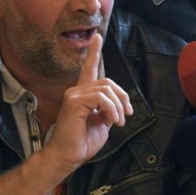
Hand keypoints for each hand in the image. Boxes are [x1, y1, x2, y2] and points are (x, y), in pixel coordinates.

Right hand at [42, 35, 132, 175]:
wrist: (68, 156)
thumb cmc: (82, 142)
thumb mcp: (102, 123)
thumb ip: (108, 110)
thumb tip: (118, 105)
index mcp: (83, 95)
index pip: (89, 69)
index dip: (94, 53)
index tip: (97, 37)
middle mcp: (76, 91)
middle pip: (108, 81)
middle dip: (123, 97)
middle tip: (126, 114)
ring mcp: (73, 95)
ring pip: (106, 89)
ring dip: (118, 106)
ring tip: (119, 121)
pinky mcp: (73, 102)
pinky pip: (100, 97)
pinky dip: (111, 109)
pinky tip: (113, 120)